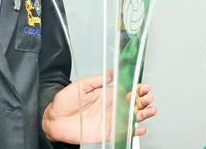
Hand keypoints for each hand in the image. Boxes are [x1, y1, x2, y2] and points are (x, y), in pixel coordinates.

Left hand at [42, 70, 156, 143]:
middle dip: (143, 101)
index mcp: (106, 94)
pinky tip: (140, 128)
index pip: (126, 91)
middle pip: (132, 104)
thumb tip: (112, 71)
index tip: (143, 87)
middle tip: (148, 98)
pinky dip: (133, 132)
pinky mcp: (106, 132)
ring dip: (142, 114)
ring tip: (150, 110)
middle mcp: (110, 107)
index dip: (136, 89)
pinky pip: (123, 133)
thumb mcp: (82, 85)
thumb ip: (98, 79)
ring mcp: (109, 120)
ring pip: (131, 118)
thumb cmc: (64, 101)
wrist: (54, 119)